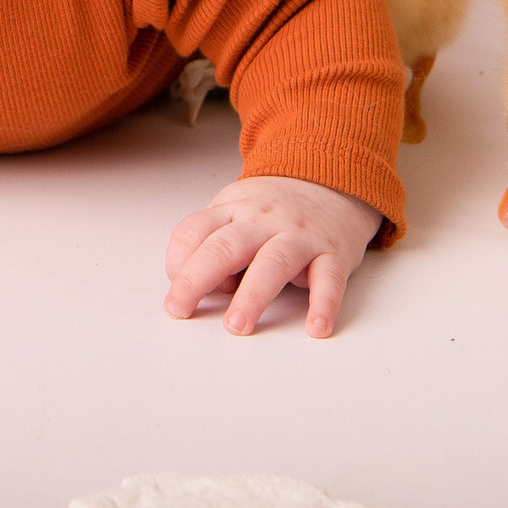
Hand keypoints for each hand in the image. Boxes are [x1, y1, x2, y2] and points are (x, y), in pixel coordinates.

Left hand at [162, 175, 381, 337]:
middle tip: (181, 310)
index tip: (174, 296)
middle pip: (226, 246)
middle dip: (198, 279)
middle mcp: (263, 220)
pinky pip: (329, 279)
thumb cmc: (274, 208)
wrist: (331, 179)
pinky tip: (315, 327)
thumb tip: (207, 289)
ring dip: (253, 296)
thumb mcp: (236, 211)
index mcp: (233, 209)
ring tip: (237, 326)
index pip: (195, 230)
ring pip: (273, 262)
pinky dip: (324, 303)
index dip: (178, 261)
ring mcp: (299, 235)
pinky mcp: (333, 252)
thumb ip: (216, 244)